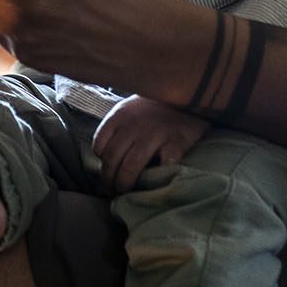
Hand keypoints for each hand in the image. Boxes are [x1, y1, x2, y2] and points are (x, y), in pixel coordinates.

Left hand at [92, 94, 209, 192]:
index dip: (101, 163)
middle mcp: (134, 125)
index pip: (100, 146)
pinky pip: (163, 165)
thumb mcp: (130, 108)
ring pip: (132, 166)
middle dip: (110, 179)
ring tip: (126, 192)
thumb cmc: (154, 107)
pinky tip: (154, 180)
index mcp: (120, 116)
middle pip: (113, 159)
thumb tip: (103, 154)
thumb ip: (117, 127)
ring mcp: (155, 133)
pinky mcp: (176, 142)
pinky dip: (157, 176)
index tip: (107, 171)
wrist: (187, 94)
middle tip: (113, 189)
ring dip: (126, 183)